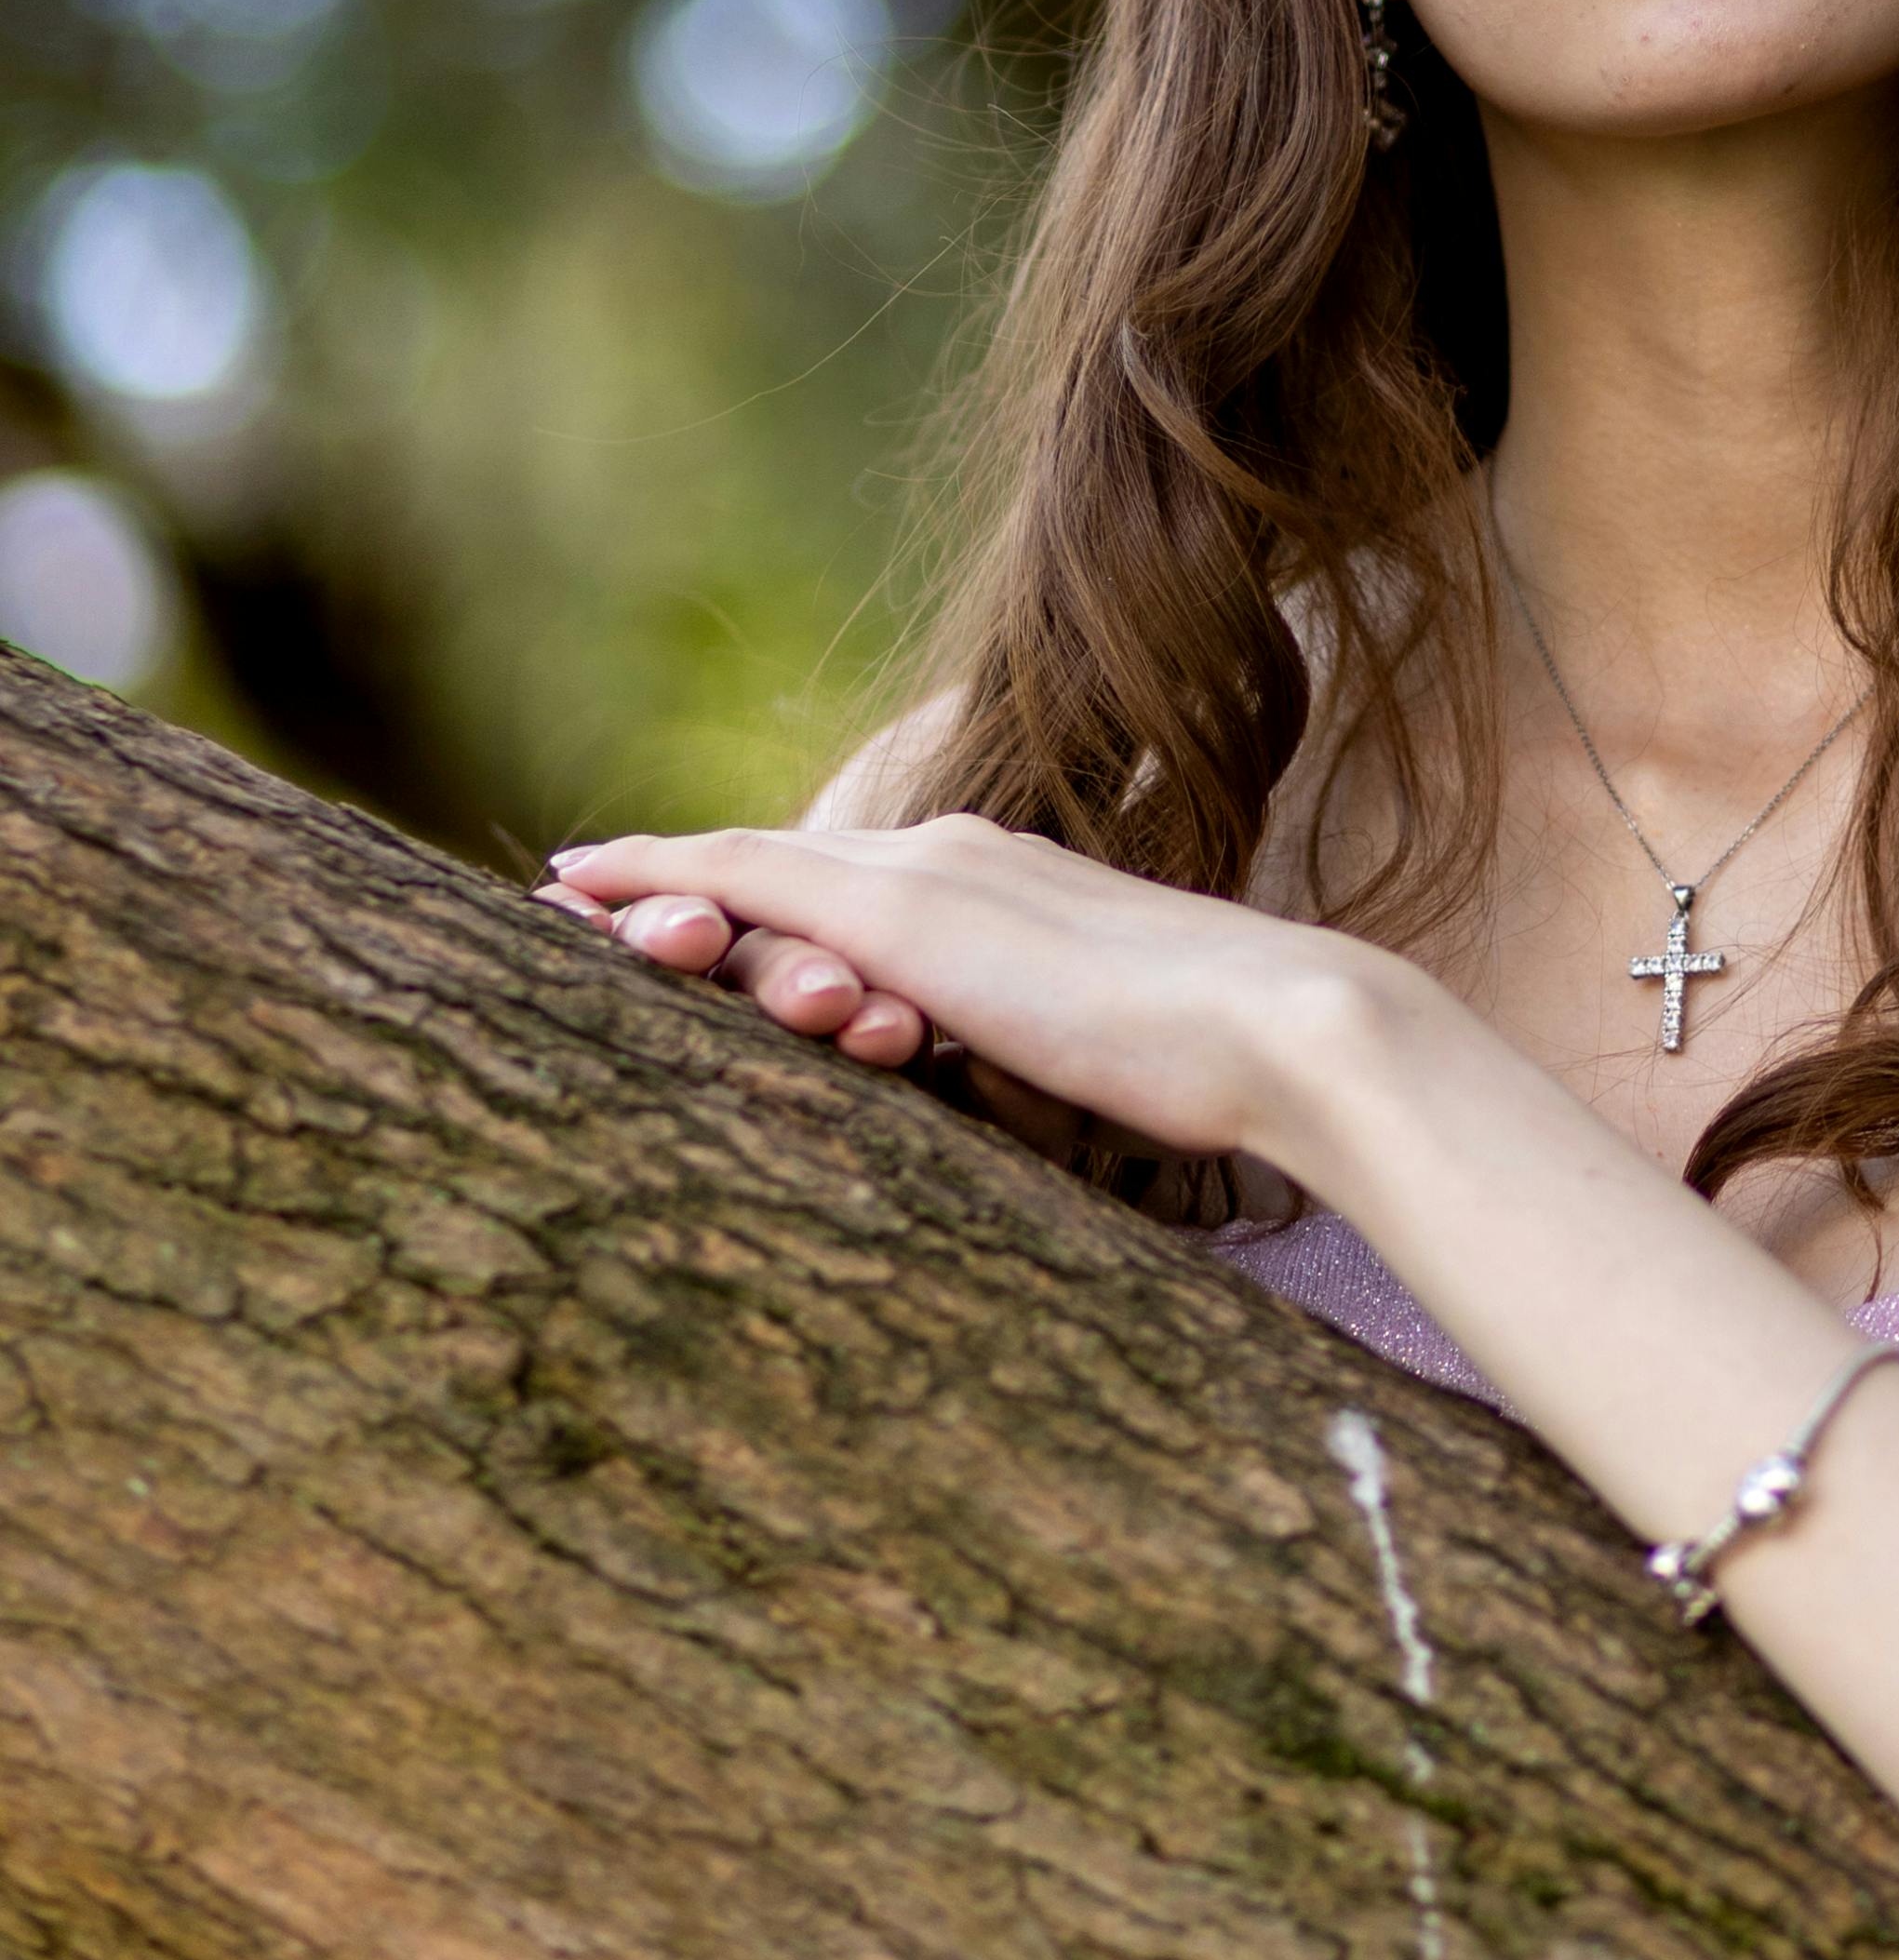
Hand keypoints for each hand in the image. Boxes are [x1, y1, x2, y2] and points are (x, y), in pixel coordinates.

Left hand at [532, 814, 1409, 1172]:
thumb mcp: (1093, 1055)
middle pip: (783, 861)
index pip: (853, 885)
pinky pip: (748, 879)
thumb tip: (1005, 1101)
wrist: (1280, 1028)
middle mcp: (954, 858)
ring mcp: (927, 877)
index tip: (679, 918)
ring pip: (753, 870)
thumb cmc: (1216, 1066)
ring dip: (652, 887)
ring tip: (557, 899)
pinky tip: (592, 885)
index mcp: (1003, 893)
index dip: (759, 894)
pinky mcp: (905, 913)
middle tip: (567, 895)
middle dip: (675, 878)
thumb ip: (1027, 1051)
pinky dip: (665, 876)